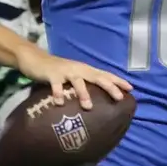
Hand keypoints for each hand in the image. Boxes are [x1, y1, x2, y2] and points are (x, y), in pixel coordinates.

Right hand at [15, 46, 131, 108]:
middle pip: (97, 77)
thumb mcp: (74, 76)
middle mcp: (79, 69)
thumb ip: (85, 85)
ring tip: (89, 106)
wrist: (35, 59)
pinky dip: (58, 93)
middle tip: (119, 98)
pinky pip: (56, 85)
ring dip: (84, 93)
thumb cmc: (58, 72)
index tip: (131, 89)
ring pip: (78, 81)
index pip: (105, 75)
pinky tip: (60, 102)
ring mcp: (65, 71)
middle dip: (109, 87)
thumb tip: (98, 101)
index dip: (118, 81)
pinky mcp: (52, 75)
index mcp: (86, 70)